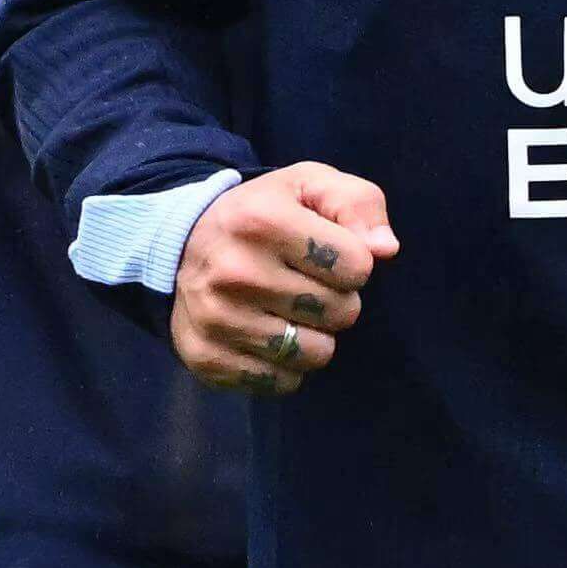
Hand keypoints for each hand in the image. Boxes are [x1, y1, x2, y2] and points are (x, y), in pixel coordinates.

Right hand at [172, 164, 394, 394]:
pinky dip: (287, 365)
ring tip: (289, 310)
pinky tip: (267, 334)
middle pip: (341, 312)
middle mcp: (234, 272)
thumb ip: (358, 204)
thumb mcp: (309, 185)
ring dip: (315, 335)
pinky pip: (284, 382)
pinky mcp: (207, 359)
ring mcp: (217, 320)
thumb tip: (386, 249)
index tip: (327, 254)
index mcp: (261, 220)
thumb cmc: (262, 213)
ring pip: (317, 354)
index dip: (354, 261)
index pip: (357, 265)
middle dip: (336, 299)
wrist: (180, 245)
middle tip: (307, 283)